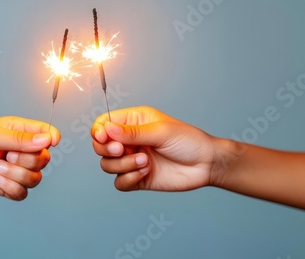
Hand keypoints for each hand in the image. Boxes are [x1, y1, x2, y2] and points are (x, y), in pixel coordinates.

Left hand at [0, 116, 59, 199]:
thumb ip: (21, 139)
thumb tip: (47, 140)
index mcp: (20, 131)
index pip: (46, 133)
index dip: (52, 139)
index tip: (51, 143)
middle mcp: (21, 150)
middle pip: (44, 159)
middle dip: (27, 160)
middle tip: (7, 155)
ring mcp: (15, 169)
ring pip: (36, 178)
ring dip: (17, 175)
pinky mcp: (8, 186)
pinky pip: (23, 193)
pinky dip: (11, 188)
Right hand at [92, 106, 222, 191]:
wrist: (207, 165)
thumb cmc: (189, 141)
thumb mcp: (160, 131)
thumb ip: (133, 132)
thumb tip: (107, 130)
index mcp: (133, 121)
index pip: (104, 123)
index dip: (98, 131)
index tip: (103, 137)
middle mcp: (129, 140)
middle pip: (100, 146)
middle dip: (107, 150)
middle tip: (122, 150)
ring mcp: (132, 160)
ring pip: (107, 165)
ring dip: (122, 165)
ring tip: (144, 161)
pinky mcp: (137, 178)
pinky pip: (119, 183)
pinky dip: (128, 179)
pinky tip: (145, 172)